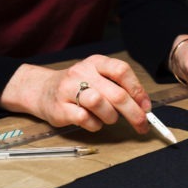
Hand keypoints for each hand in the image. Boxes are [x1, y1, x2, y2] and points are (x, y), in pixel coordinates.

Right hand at [0, 55, 151, 133]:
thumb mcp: (96, 77)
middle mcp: (82, 73)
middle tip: (141, 124)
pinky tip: (93, 122)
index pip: (122, 71)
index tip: (146, 106)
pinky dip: (94, 125)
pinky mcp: (60, 108)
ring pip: (100, 104)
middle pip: (116, 94)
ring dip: (111, 117)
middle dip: (133, 113)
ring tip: (109, 118)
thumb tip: (143, 106)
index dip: (137, 90)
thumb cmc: (76, 85)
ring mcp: (69, 89)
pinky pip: (85, 119)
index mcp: (96, 62)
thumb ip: (117, 87)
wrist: (41, 89)